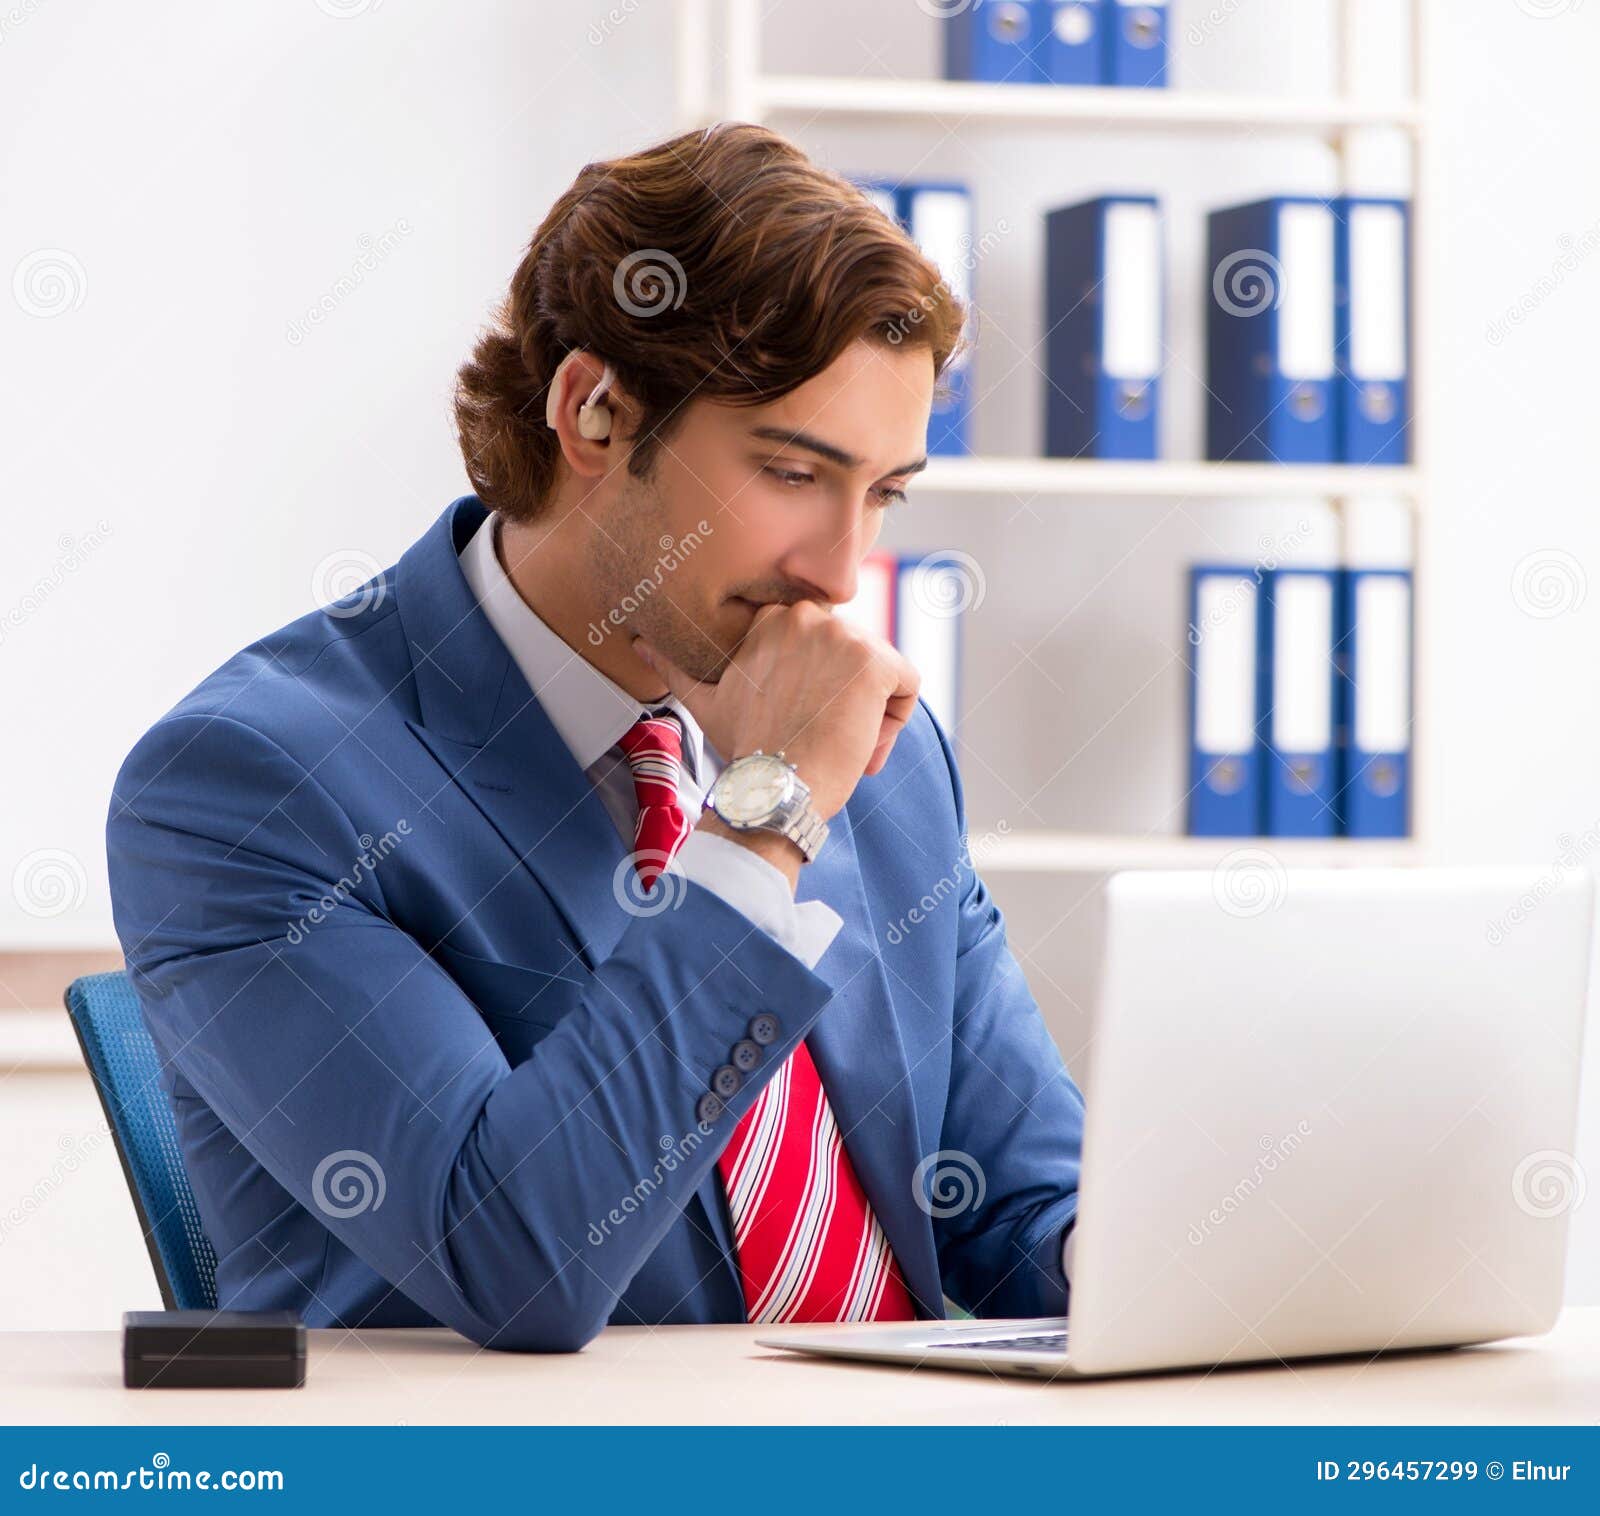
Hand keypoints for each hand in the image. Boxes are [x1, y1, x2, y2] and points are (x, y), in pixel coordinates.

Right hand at [632, 601, 919, 821]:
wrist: (771, 790)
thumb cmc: (742, 750)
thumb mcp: (704, 700)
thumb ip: (676, 665)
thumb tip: (638, 641)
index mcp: (774, 617)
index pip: (825, 643)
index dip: (817, 685)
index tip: (798, 718)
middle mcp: (810, 616)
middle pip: (856, 657)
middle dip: (845, 700)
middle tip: (817, 740)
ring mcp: (845, 637)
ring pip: (882, 673)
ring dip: (869, 715)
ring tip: (835, 748)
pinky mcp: (876, 664)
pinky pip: (908, 686)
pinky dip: (894, 723)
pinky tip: (862, 748)